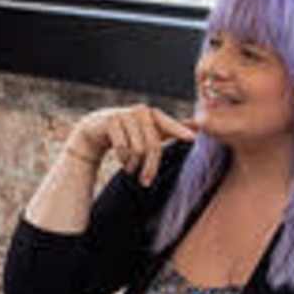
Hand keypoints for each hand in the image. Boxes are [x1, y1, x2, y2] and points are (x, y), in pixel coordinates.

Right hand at [64, 103, 195, 187]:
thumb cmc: (128, 133)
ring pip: (137, 149)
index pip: (169, 125)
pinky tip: (121, 161)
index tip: (193, 139)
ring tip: (130, 167)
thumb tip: (197, 128)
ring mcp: (125, 114)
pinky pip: (122, 148)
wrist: (95, 130)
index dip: (180, 131)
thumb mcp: (149, 131)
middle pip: (152, 146)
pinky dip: (122, 159)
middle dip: (149, 167)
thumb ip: (171, 129)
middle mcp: (141, 111)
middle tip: (146, 182)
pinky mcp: (111, 121)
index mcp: (153, 114)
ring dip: (133, 164)